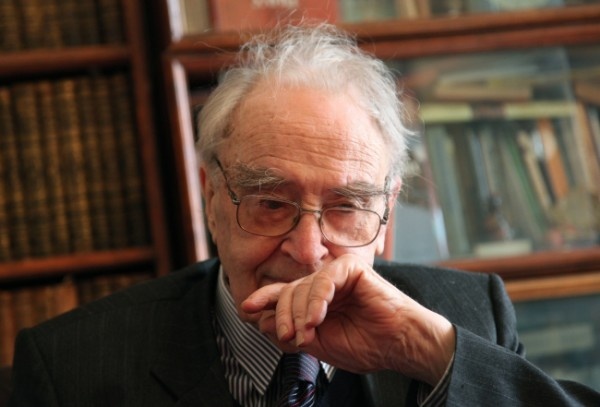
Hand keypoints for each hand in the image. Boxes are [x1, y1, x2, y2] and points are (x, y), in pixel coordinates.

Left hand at [241, 254, 455, 385]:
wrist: (399, 345)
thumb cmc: (365, 345)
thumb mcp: (319, 344)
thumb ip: (290, 332)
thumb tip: (261, 321)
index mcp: (316, 301)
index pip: (284, 295)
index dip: (264, 300)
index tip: (247, 310)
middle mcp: (323, 285)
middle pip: (288, 292)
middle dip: (284, 316)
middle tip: (289, 338)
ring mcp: (336, 275)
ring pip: (303, 287)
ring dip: (300, 313)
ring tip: (306, 335)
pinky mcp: (350, 268)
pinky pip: (323, 280)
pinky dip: (317, 301)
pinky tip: (317, 319)